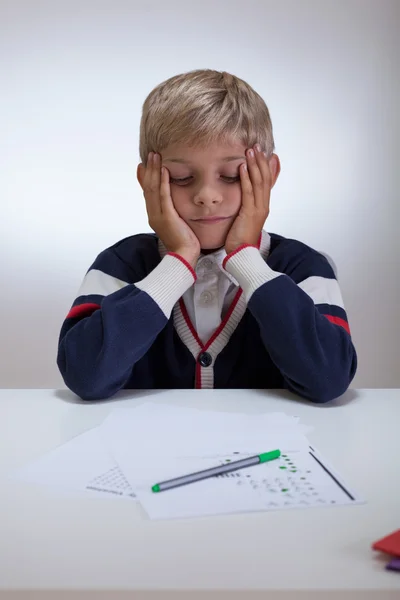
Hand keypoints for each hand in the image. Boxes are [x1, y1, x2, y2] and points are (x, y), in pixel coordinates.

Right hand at [142, 152, 200, 266]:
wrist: (184, 256)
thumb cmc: (184, 243)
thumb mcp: (176, 224)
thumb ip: (173, 214)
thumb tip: (174, 207)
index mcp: (154, 216)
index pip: (147, 193)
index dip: (145, 178)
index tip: (144, 165)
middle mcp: (152, 214)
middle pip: (147, 187)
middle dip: (149, 170)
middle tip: (151, 154)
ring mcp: (158, 215)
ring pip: (152, 188)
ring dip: (154, 170)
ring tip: (156, 156)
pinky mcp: (166, 216)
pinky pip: (163, 195)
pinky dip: (162, 181)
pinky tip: (164, 170)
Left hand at [224, 144, 272, 254]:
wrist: (242, 254)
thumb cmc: (240, 238)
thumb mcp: (245, 218)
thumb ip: (246, 206)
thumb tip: (244, 197)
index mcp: (263, 206)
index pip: (268, 182)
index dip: (267, 166)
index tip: (265, 153)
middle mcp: (264, 205)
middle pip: (265, 178)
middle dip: (261, 161)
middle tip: (256, 146)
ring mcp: (258, 209)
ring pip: (259, 182)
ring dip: (255, 165)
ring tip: (250, 151)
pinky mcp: (250, 213)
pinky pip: (249, 192)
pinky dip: (246, 178)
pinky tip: (242, 167)